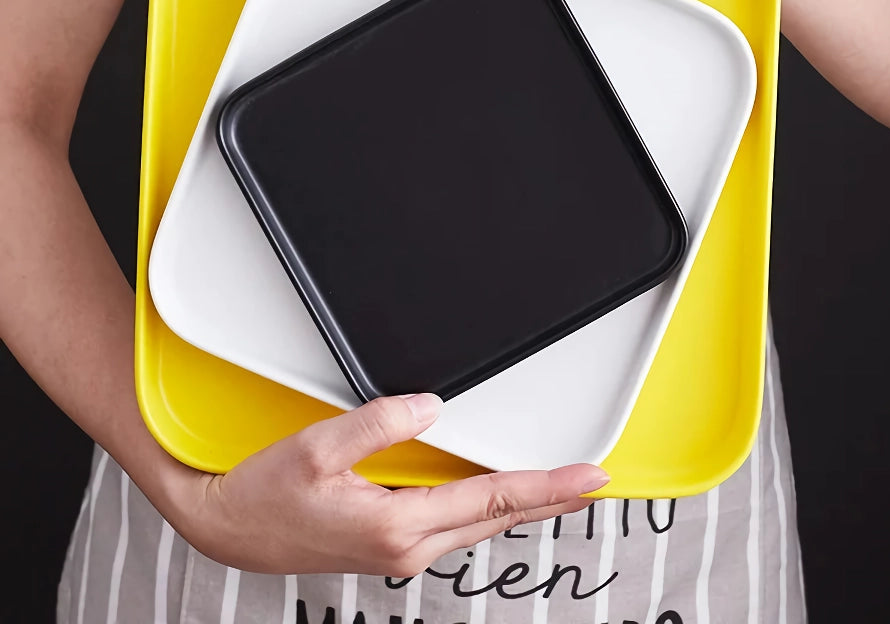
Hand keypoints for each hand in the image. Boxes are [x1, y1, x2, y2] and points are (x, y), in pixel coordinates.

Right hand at [179, 393, 607, 575]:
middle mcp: (406, 546)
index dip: (547, 486)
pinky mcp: (389, 544)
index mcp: (396, 524)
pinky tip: (493, 493)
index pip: (491, 497)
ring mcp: (399, 551)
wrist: (228, 531)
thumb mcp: (316, 448)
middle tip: (592, 478)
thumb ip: (378, 423)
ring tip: (555, 483)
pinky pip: (453, 522)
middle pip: (496, 516)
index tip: (589, 477)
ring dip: (518, 501)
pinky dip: (484, 505)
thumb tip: (432, 407)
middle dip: (548, 498)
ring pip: (478, 522)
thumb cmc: (265, 494)